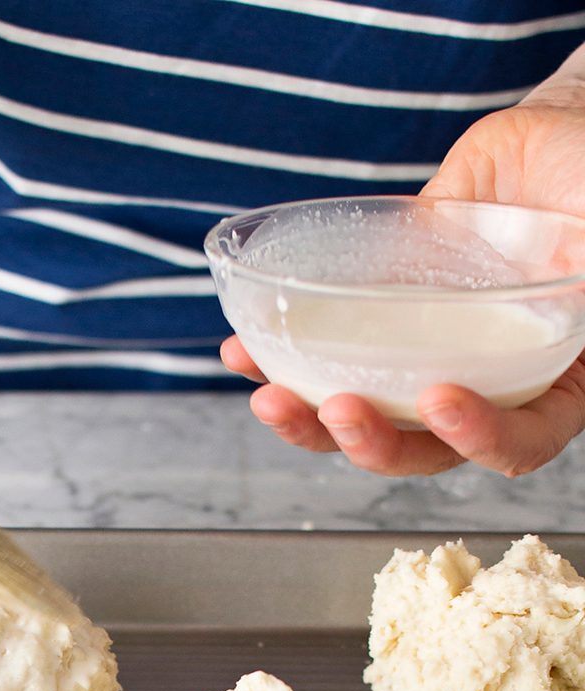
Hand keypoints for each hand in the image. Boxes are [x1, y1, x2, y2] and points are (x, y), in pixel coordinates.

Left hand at [229, 89, 584, 477]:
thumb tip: (583, 280)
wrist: (546, 144)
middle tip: (335, 409)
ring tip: (266, 398)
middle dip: (369, 442)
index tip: (439, 400)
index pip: (520, 441)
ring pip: (364, 412)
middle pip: (422, 446)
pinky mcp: (377, 323)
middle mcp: (483, 386)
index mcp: (550, 383)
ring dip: (308, 418)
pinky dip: (276, 358)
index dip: (479, 438)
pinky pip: (325, 355)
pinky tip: (240, 353)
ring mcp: (424, 359)